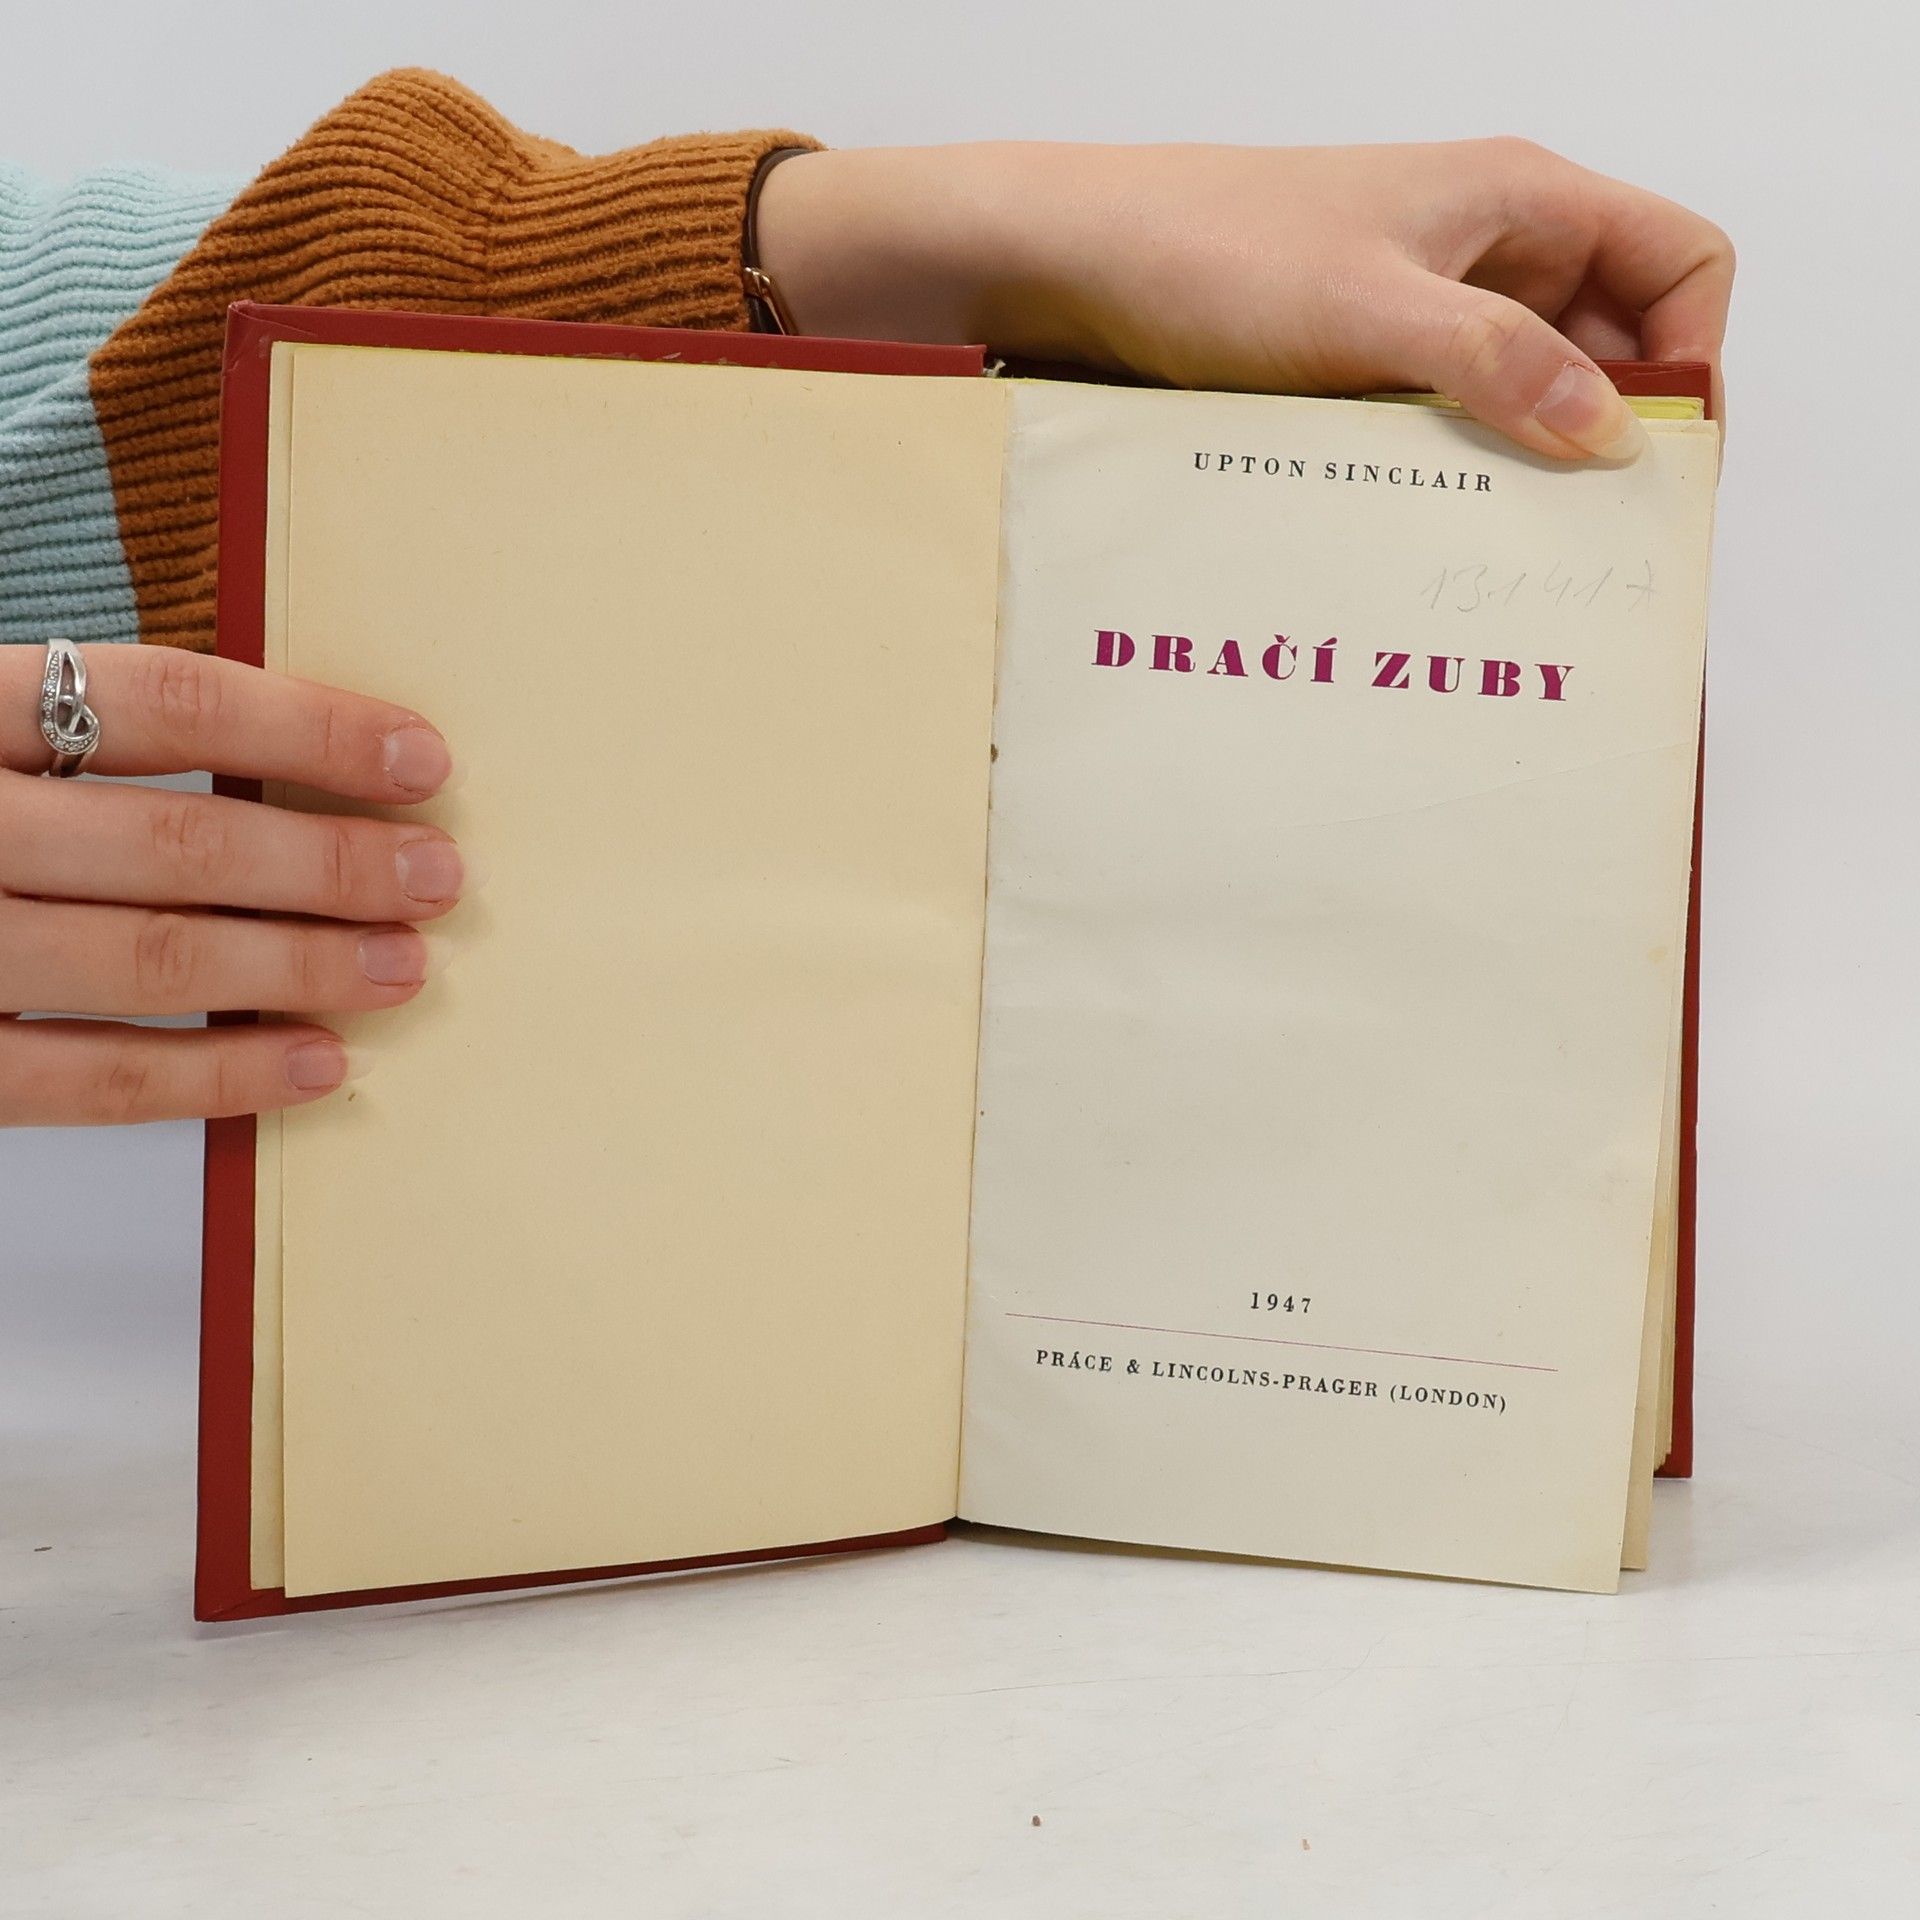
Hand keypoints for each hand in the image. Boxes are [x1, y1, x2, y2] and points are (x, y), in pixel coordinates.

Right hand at [0, 647, 466, 1125]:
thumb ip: (70, 738)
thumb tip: (286, 768)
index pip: (156, 701)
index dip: (305, 730)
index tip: (421, 756)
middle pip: (174, 841)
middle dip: (330, 865)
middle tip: (440, 878)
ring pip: (147, 960)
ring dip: (299, 967)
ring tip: (402, 967)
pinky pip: (86, 1081)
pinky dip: (214, 1077)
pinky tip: (315, 1066)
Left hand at [759, 137, 1733, 460]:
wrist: (1071, 261)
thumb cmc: (1209, 251)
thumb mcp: (1369, 313)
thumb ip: (1499, 366)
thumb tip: (1608, 433)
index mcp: (1518, 200)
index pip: (1679, 261)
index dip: (1690, 353)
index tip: (1651, 457)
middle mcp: (1484, 249)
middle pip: (1610, 340)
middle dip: (1609, 430)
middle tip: (1582, 533)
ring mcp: (1421, 307)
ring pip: (1524, 391)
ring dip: (1524, 460)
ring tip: (1501, 543)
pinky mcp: (1360, 361)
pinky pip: (1444, 418)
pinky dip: (1452, 467)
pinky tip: (1428, 524)